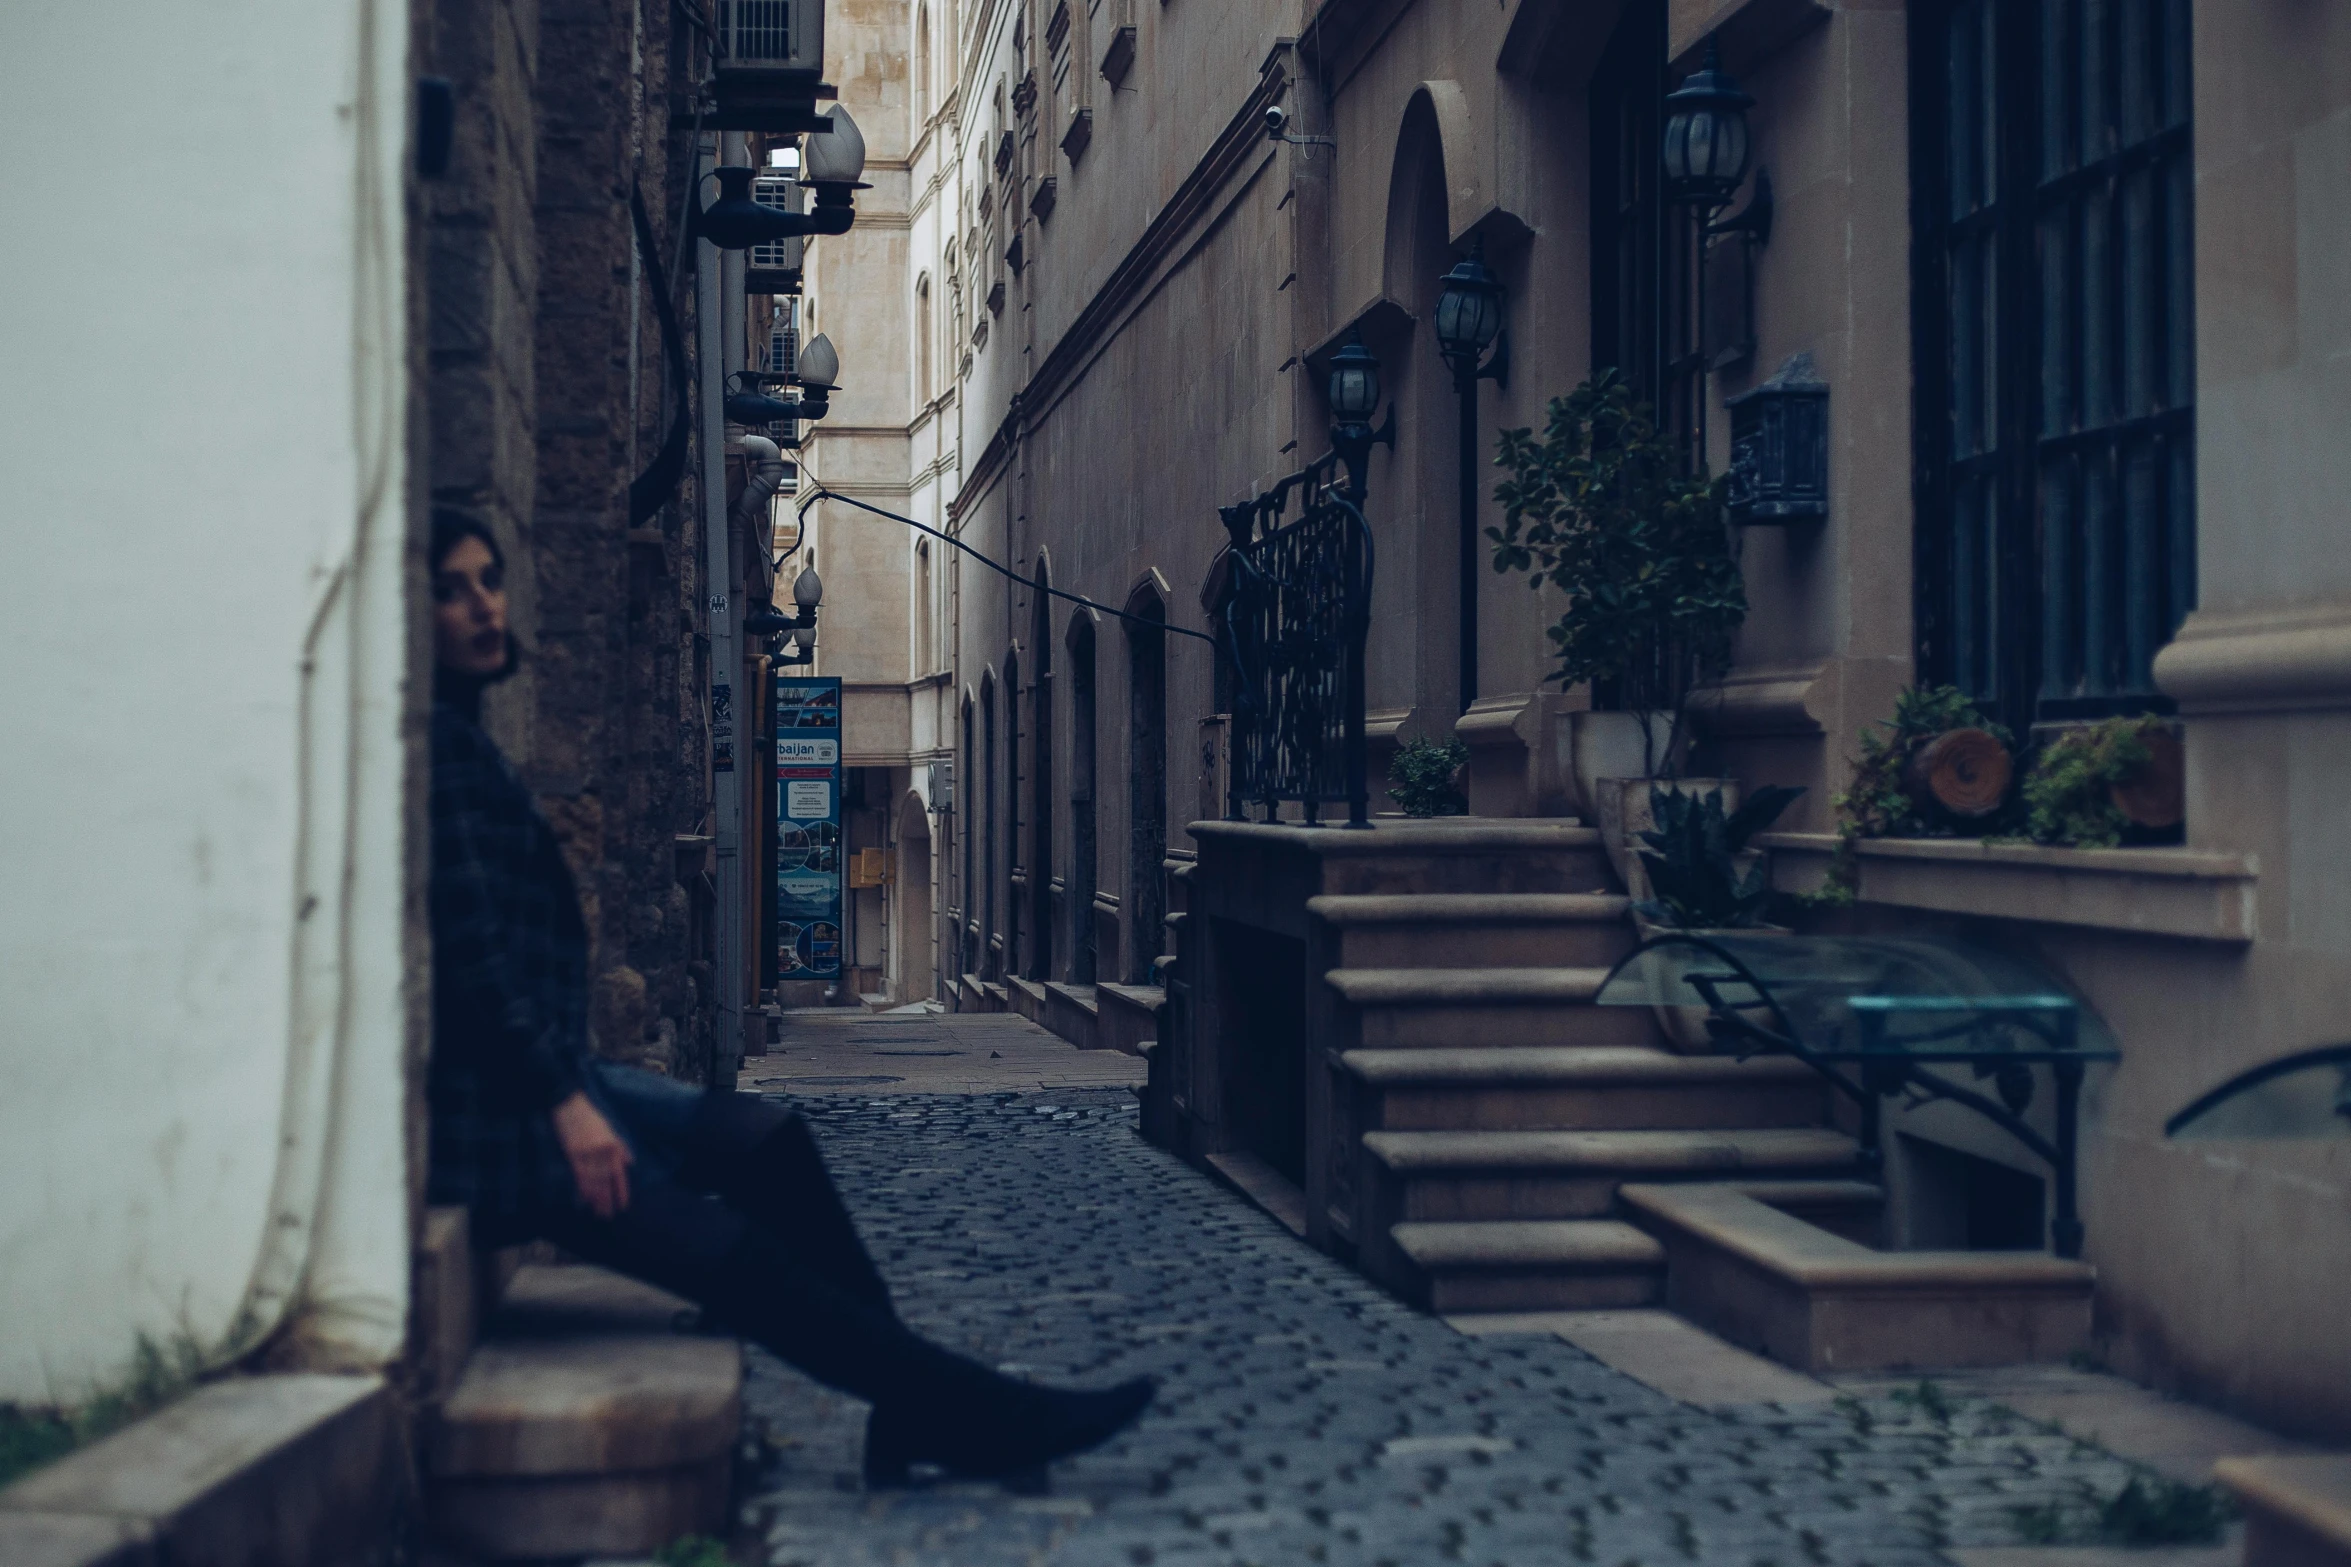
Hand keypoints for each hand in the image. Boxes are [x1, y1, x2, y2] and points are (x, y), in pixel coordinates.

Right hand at [551, 1092, 632, 1217]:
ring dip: (595, 1197)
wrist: (570, 1105)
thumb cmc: (591, 1116)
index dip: (621, 1190)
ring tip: (598, 1211)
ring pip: (593, 1180)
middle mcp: (602, 1151)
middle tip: (608, 1215)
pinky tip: (585, 1199)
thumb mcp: (610, 1129)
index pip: (619, 1173)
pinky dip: (582, 1187)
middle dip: (607, 1199)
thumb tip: (630, 1162)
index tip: (623, 1205)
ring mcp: (587, 1153)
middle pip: (605, 1180)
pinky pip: (579, 1174)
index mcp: (613, 1145)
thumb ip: (620, 1146)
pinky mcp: (572, 1153)